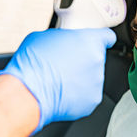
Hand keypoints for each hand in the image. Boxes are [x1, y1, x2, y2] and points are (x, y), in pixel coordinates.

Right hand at [0, 28, 115, 133]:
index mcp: (90, 42)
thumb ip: (63, 37)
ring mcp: (97, 82)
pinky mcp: (92, 100)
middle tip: (65, 64)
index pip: (107, 37)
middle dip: (83, 60)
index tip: (97, 42)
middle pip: (96, 59)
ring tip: (61, 79)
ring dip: (81, 78)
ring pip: (92, 78)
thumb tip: (63, 42)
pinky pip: (87, 95)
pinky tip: (62, 92)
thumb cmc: (33, 63)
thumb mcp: (45, 36)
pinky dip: (77, 95)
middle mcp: (98, 61)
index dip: (100, 39)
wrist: (29, 92)